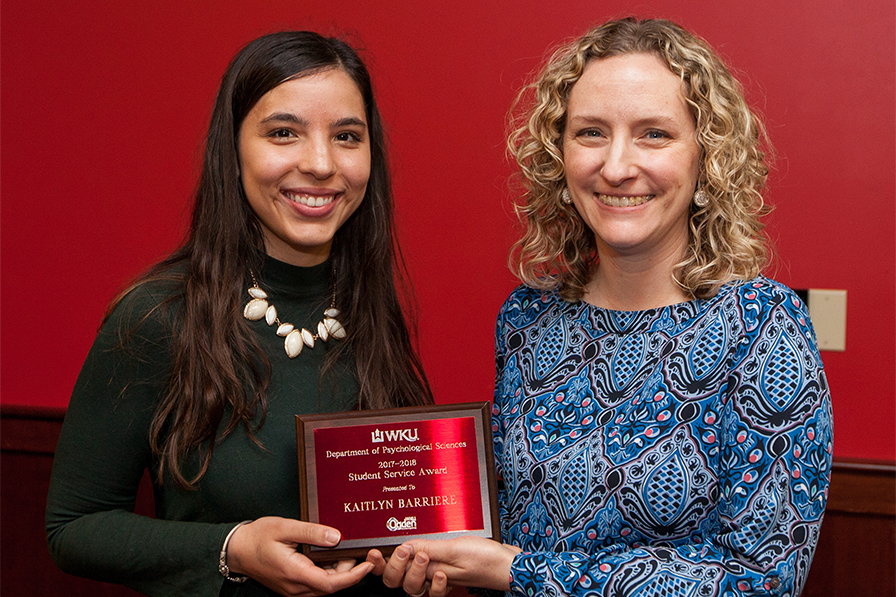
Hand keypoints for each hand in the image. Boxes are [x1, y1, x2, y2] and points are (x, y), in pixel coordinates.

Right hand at [226, 516, 372, 595]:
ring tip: (344, 552)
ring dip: (338, 573)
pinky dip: (327, 574)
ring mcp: (293, 589)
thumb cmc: (257, 537)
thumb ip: (312, 532)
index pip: (332, 583)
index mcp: (295, 573)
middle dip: (348, 571)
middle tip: (355, 550)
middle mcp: (295, 587)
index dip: (354, 576)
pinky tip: (330, 558)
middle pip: (331, 586)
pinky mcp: (292, 587)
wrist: (236, 550)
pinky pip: (315, 584)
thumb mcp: (285, 528)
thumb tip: (336, 537)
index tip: (368, 565)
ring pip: (324, 587)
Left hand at [378, 537, 520, 595]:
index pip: (396, 577)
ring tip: (418, 548)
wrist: (509, 565)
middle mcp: (430, 578)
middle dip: (394, 565)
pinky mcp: (446, 565)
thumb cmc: (486, 560)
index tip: (376, 552)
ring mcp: (438, 573)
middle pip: (398, 580)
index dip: (383, 566)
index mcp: (430, 578)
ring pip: (411, 572)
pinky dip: (425, 556)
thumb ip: (428, 549)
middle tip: (402, 548)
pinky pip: (428, 565)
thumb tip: (404, 547)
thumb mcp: (454, 551)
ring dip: (410, 562)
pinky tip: (428, 549)